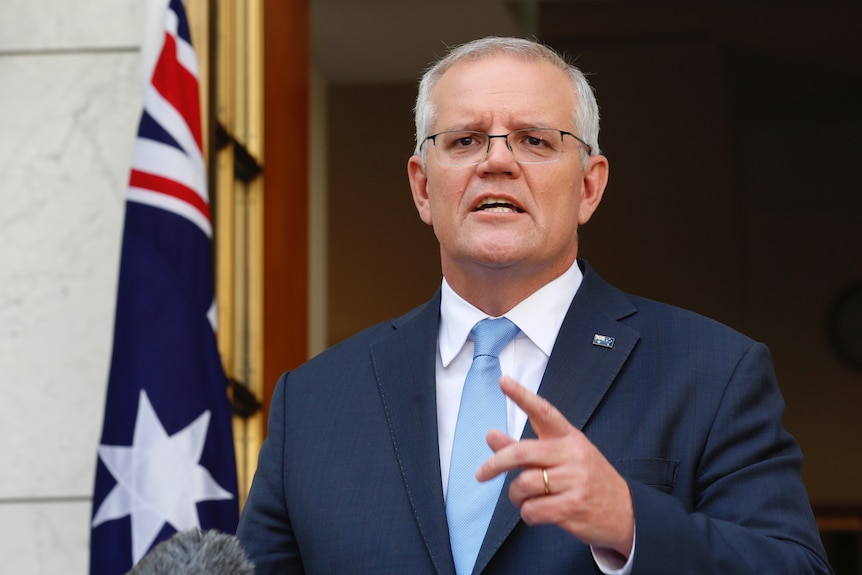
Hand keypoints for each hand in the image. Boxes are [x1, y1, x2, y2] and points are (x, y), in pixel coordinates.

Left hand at [476, 376, 634, 558]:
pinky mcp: (573, 506)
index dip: (522, 396)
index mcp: (569, 437)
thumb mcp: (561, 457)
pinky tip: (536, 511)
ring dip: (515, 496)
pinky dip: (527, 513)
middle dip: (495, 464)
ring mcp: (575, 480)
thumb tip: (490, 435)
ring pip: (523, 484)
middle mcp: (572, 454)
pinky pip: (532, 509)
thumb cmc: (586, 480)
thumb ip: (524, 448)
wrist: (625, 511)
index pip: (543, 411)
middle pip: (522, 452)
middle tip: (481, 474)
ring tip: (524, 498)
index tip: (503, 380)